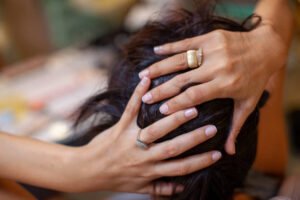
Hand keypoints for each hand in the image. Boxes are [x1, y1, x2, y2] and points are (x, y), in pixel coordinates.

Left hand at [71, 77, 220, 194]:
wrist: (87, 171)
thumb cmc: (115, 179)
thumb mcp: (139, 189)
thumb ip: (161, 189)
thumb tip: (182, 188)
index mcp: (150, 171)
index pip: (181, 168)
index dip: (200, 162)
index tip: (218, 153)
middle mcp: (143, 157)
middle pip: (172, 148)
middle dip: (193, 139)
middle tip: (211, 128)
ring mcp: (131, 140)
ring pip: (155, 130)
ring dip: (172, 119)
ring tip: (190, 107)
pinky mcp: (120, 127)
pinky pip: (130, 110)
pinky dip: (138, 94)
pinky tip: (147, 80)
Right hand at [139, 24, 288, 154]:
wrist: (266, 48)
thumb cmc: (255, 79)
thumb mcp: (247, 104)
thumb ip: (236, 127)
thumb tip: (228, 153)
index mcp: (227, 84)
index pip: (195, 96)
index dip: (177, 103)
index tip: (160, 110)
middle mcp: (219, 66)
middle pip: (184, 80)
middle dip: (162, 89)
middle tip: (146, 98)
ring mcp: (214, 50)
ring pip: (181, 60)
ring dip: (160, 68)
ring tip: (143, 75)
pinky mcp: (212, 37)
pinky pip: (187, 42)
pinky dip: (170, 47)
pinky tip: (155, 50)